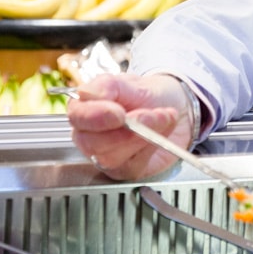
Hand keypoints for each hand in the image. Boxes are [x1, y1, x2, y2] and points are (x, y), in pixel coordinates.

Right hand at [67, 73, 194, 180]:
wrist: (174, 106)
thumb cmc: (147, 94)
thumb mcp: (132, 84)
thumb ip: (109, 86)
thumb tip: (86, 92)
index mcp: (84, 108)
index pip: (78, 117)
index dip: (97, 117)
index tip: (120, 114)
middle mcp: (88, 135)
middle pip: (90, 143)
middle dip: (124, 131)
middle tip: (150, 116)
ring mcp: (104, 155)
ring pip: (111, 158)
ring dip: (141, 138)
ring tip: (162, 118)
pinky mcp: (124, 169)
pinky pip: (132, 167)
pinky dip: (150, 148)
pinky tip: (161, 133)